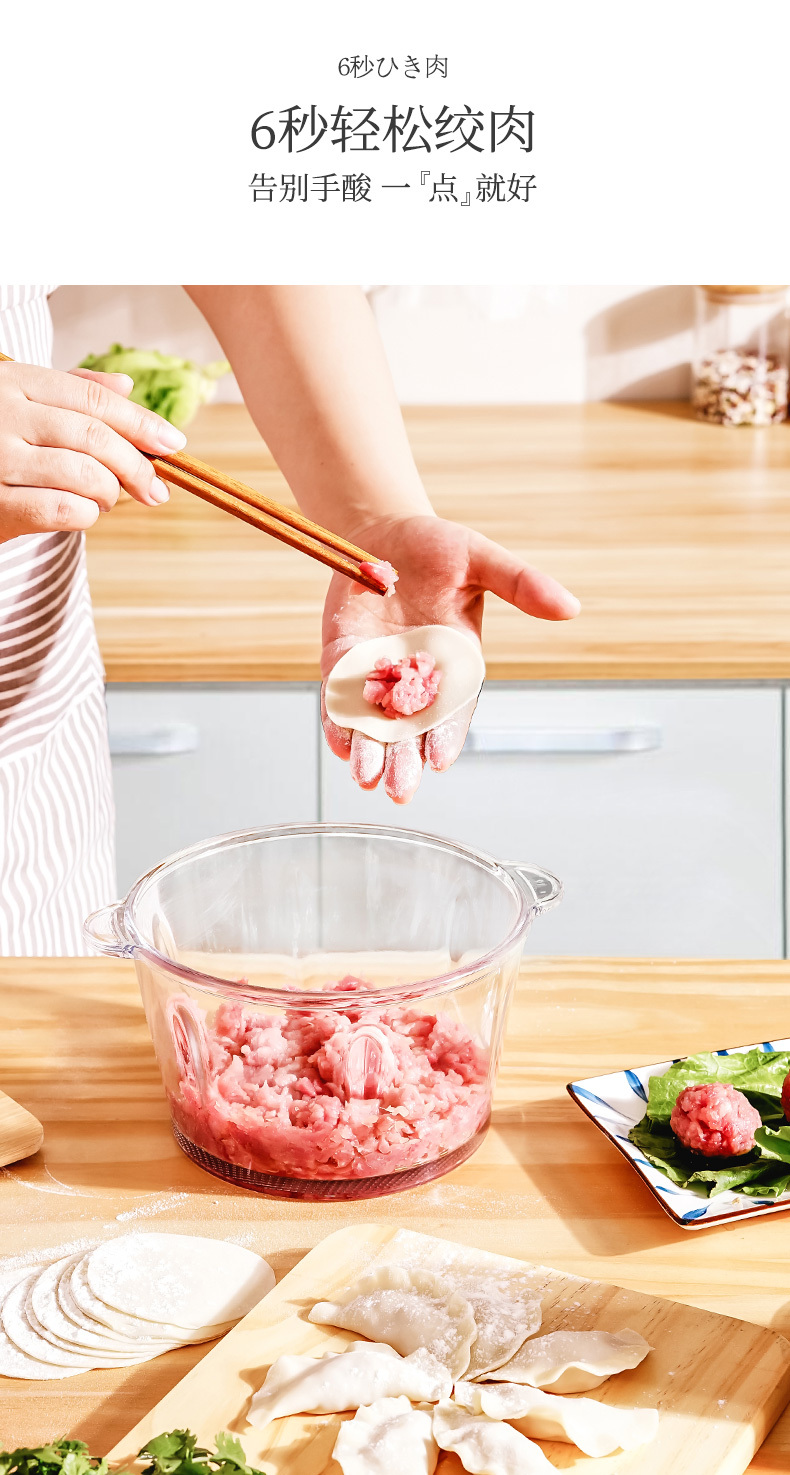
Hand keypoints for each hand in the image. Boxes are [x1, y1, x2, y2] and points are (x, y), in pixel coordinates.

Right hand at [0, 361, 186, 540]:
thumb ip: (72, 392)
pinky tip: (86, 513)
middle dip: (136, 467)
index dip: (141, 423)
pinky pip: (63, 509)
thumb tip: (126, 386)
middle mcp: (4, 414)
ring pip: (84, 475)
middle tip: (156, 490)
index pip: (94, 400)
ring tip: (109, 499)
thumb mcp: (24, 403)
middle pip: (94, 438)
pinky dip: (87, 514)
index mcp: (15, 381)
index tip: (173, 444)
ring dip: (110, 494)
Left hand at [321, 514, 579, 802]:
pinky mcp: (342, 659)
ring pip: (372, 721)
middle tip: (398, 790)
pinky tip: (338, 743)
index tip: (438, 760)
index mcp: (455, 662)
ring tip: (365, 778)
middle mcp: (417, 677)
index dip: (446, 735)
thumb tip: (571, 606)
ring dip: (368, 750)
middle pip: (411, 728)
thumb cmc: (438, 546)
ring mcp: (377, 671)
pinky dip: (338, 720)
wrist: (384, 530)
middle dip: (403, 759)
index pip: (453, 710)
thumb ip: (521, 583)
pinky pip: (340, 697)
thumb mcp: (481, 559)